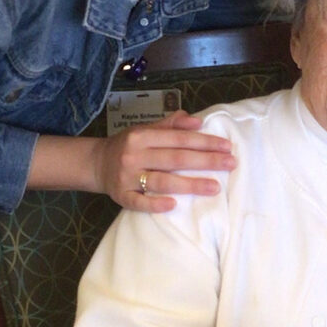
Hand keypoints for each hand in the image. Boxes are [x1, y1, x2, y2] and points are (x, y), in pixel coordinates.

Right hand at [94, 110, 236, 211]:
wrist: (95, 163)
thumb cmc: (128, 146)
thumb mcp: (146, 130)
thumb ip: (171, 125)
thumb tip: (197, 121)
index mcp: (142, 136)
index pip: (179, 139)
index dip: (204, 142)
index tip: (226, 147)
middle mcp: (134, 155)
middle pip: (175, 159)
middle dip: (205, 161)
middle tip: (230, 164)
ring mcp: (127, 177)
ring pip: (162, 181)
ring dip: (190, 184)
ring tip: (214, 187)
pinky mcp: (121, 196)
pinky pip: (139, 202)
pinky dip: (155, 204)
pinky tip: (174, 205)